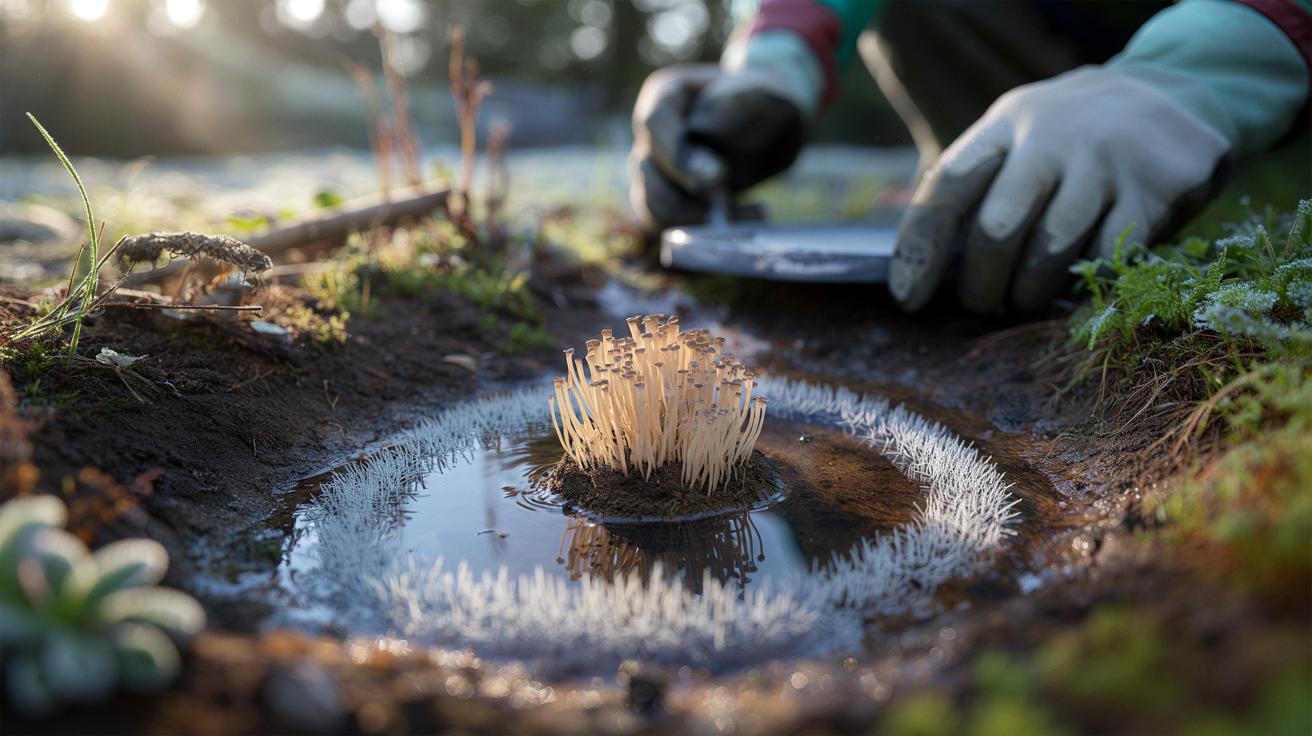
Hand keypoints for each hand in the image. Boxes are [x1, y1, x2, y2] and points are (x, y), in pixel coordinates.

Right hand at [628, 64, 807, 230]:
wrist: (770, 126)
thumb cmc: (766, 103)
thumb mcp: (765, 93)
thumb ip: (740, 103)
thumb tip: (704, 128)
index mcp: (667, 95)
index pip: (653, 124)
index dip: (678, 156)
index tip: (718, 176)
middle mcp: (652, 134)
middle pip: (647, 169)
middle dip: (687, 194)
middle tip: (728, 202)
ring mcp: (654, 169)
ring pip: (650, 203)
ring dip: (693, 219)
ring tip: (746, 214)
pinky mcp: (666, 199)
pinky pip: (664, 225)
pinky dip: (698, 233)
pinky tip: (739, 220)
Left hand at [890, 65, 1230, 312]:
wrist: (1176, 98)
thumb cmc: (1070, 144)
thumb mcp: (1018, 141)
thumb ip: (976, 192)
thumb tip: (920, 274)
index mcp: (1006, 122)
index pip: (947, 185)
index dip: (921, 248)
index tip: (908, 298)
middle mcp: (1053, 132)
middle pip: (996, 228)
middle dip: (980, 283)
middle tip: (981, 306)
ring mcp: (1108, 157)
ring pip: (1050, 251)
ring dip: (1030, 292)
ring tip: (1027, 299)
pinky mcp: (1158, 185)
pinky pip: (1107, 260)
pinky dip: (1085, 285)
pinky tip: (1077, 287)